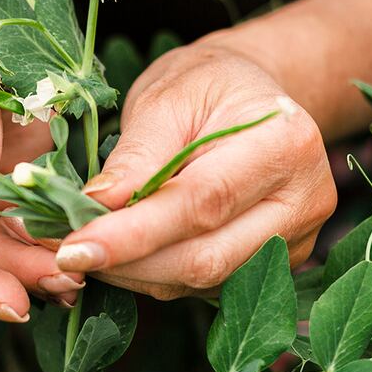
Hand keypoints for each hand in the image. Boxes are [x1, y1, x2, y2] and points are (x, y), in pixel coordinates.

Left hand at [54, 40, 336, 299]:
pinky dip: (159, 275)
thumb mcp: (167, 98)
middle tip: (67, 254)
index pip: (201, 203)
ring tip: (90, 250)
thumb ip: (137, 156)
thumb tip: (96, 208)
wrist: (250, 95)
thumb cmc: (206, 85)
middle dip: (128, 264)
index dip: (133, 234)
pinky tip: (127, 255)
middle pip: (206, 258)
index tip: (73, 247)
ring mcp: (297, 238)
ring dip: (138, 274)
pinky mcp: (278, 262)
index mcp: (285, 144)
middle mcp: (305, 200)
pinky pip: (209, 285)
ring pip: (204, 281)